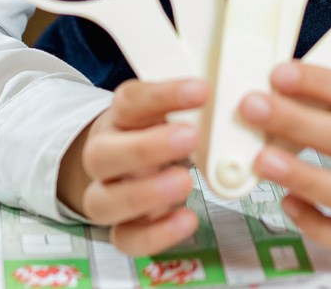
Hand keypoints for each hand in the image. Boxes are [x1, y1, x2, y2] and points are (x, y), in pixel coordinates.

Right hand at [58, 78, 207, 255]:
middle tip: (190, 138)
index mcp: (118, 118)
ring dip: (144, 194)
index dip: (163, 95)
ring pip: (104, 202)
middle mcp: (104, 156)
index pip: (129, 101)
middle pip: (102, 154)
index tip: (202, 91)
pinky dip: (156, 234)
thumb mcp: (168, 109)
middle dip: (145, 148)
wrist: (127, 165)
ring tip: (185, 183)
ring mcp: (107, 195)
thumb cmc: (156, 132)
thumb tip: (228, 98)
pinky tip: (187, 219)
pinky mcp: (121, 227)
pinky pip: (125, 238)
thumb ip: (192, 107)